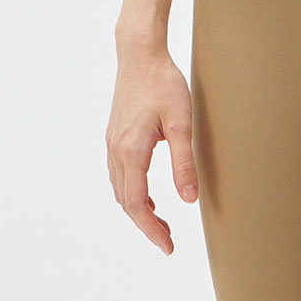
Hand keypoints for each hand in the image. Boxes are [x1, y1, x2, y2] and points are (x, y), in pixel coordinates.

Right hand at [105, 40, 198, 254]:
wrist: (139, 53)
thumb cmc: (164, 83)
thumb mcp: (182, 124)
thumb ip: (184, 163)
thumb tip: (188, 199)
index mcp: (131, 151)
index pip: (136, 204)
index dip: (151, 230)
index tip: (168, 247)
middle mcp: (116, 150)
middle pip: (126, 202)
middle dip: (146, 225)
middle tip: (168, 242)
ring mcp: (112, 143)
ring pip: (120, 190)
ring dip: (139, 210)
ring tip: (162, 223)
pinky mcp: (114, 137)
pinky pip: (119, 176)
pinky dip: (132, 194)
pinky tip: (148, 197)